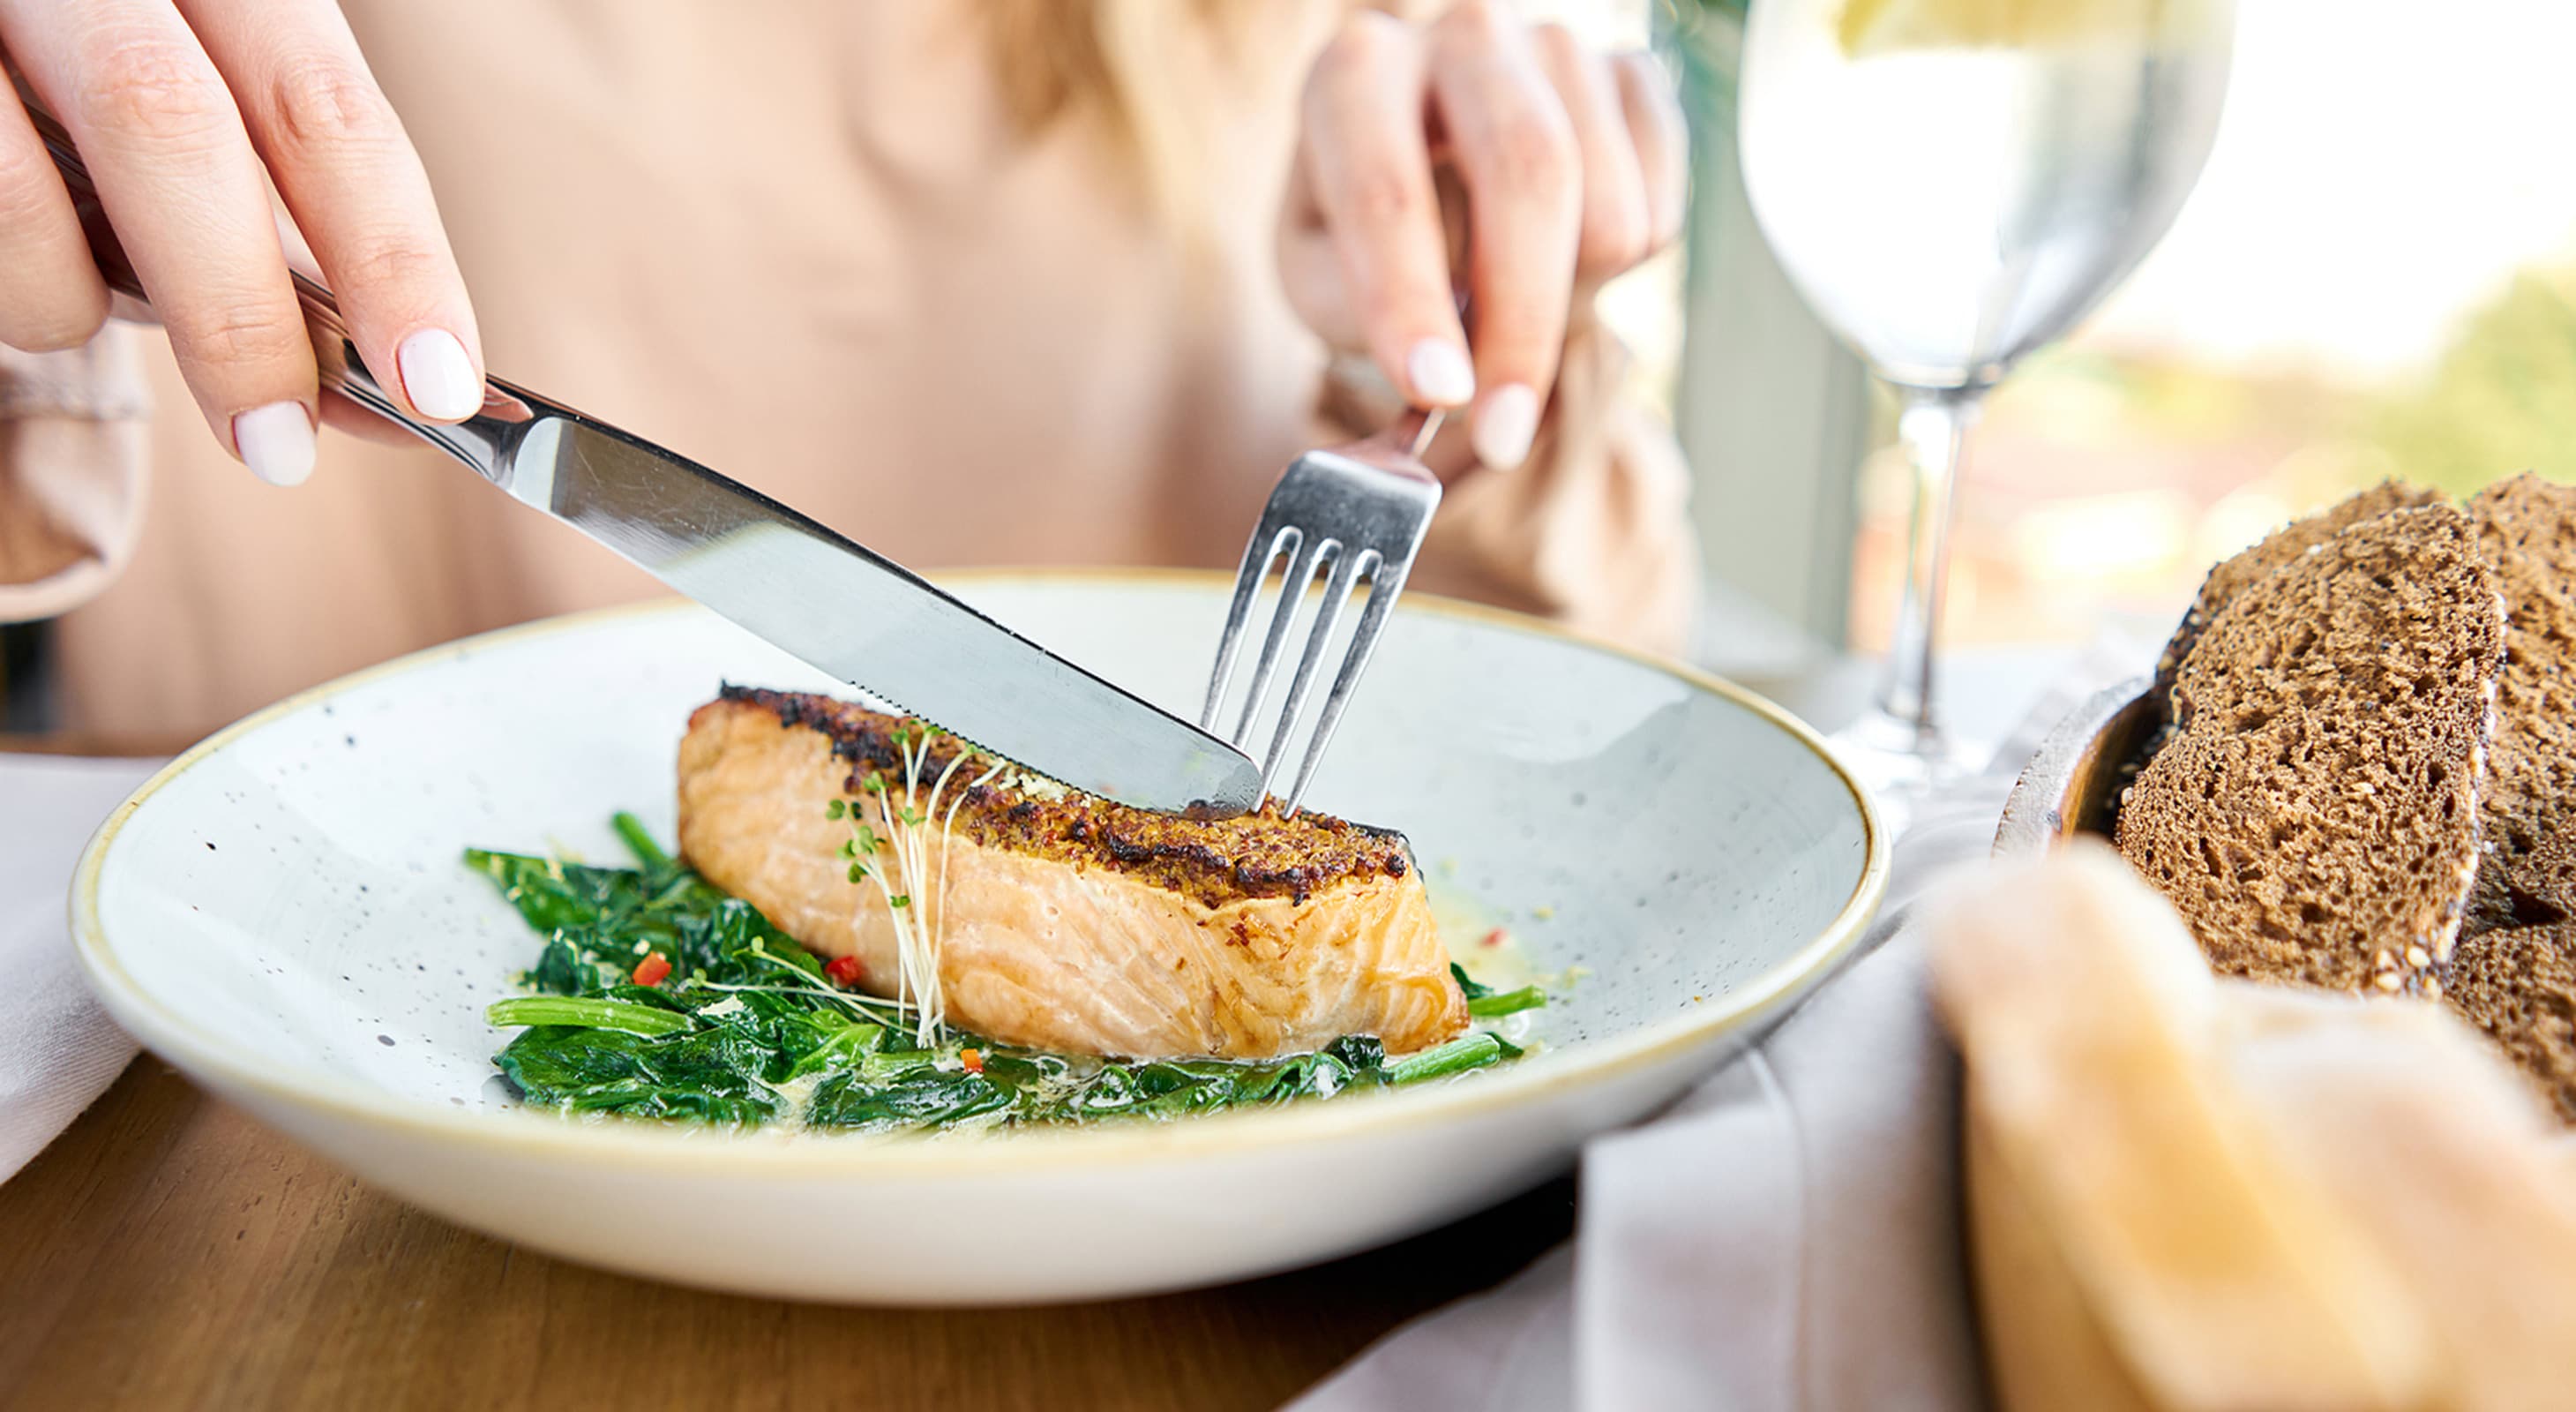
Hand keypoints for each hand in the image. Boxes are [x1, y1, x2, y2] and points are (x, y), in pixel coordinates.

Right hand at [0, 0, 481, 485]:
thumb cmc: (93, 86)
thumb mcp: (205, 123)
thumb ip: (279, 230)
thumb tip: (377, 394)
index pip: (326, 107)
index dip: (391, 255)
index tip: (437, 387)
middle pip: (178, 130)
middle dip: (240, 311)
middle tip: (280, 444)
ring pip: (36, 181)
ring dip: (82, 297)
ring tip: (85, 300)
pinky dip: (23, 282)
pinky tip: (30, 263)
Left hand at [1280, 2, 1686, 471]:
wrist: (1436, 174)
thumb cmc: (1364, 238)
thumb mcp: (1322, 279)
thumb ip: (1358, 313)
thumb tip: (1442, 373)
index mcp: (1357, 73)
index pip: (1388, 187)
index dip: (1412, 299)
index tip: (1439, 391)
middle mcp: (1462, 34)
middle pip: (1528, 171)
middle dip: (1521, 322)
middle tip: (1500, 431)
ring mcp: (1559, 48)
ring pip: (1608, 209)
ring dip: (1570, 303)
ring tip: (1516, 314)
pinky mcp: (1636, 79)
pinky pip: (1659, 211)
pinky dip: (1618, 277)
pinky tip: (1564, 263)